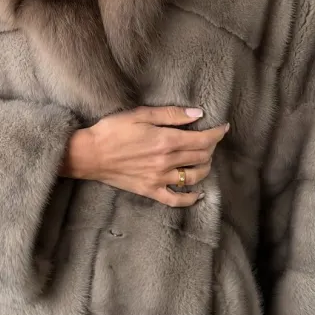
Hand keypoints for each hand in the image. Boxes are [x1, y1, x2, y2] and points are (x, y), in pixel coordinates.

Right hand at [71, 105, 228, 206]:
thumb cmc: (112, 130)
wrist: (90, 154)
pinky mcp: (150, 191)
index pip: (202, 139)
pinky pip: (176, 199)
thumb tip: (198, 114)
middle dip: (211, 147)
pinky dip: (191, 198)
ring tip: (204, 159)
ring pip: (194, 177)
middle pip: (201, 157)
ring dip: (205, 168)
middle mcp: (166, 162)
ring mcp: (159, 179)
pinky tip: (197, 193)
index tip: (224, 127)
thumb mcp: (141, 114)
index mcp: (166, 140)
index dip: (217, 133)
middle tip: (210, 139)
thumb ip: (171, 115)